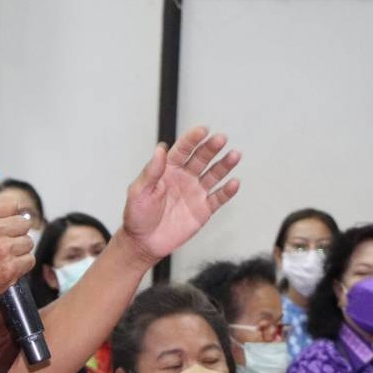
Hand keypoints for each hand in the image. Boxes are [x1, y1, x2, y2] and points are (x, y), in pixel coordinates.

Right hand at [0, 200, 35, 316]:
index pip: (12, 204)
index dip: (11, 213)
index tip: (11, 218)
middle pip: (23, 223)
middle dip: (17, 231)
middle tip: (7, 240)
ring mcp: (3, 249)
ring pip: (28, 242)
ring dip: (20, 249)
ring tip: (5, 255)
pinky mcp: (11, 267)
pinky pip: (29, 259)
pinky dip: (22, 264)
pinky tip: (8, 265)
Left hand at [122, 126, 240, 264]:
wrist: (143, 242)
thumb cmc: (137, 215)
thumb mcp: (138, 191)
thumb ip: (151, 171)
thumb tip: (160, 148)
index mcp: (167, 169)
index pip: (182, 150)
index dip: (192, 139)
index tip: (203, 130)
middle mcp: (184, 177)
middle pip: (201, 159)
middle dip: (211, 148)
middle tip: (221, 139)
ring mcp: (195, 192)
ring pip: (214, 175)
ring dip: (224, 165)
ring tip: (235, 155)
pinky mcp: (203, 210)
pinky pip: (218, 198)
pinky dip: (227, 191)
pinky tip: (234, 183)